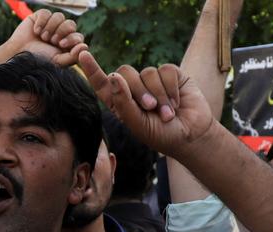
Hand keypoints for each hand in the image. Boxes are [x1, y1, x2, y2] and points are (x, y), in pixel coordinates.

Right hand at [3, 9, 85, 66]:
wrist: (18, 55)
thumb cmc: (38, 60)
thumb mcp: (57, 61)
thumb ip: (72, 57)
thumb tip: (85, 47)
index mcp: (67, 44)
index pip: (78, 36)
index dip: (72, 38)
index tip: (61, 44)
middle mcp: (60, 33)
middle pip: (70, 23)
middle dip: (61, 31)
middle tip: (51, 40)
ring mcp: (51, 24)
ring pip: (59, 16)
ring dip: (50, 27)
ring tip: (42, 37)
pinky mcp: (40, 17)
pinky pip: (47, 13)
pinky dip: (42, 22)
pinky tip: (35, 31)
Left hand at [78, 50, 212, 157]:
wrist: (190, 136)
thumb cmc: (161, 135)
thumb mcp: (138, 124)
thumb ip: (123, 102)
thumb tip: (113, 76)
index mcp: (120, 102)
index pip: (102, 83)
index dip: (92, 69)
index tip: (82, 55)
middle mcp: (133, 88)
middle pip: (124, 73)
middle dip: (137, 91)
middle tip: (150, 108)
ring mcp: (151, 80)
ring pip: (147, 72)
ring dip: (158, 95)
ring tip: (167, 113)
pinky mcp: (170, 75)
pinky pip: (165, 70)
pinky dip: (170, 89)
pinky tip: (177, 102)